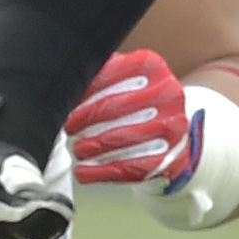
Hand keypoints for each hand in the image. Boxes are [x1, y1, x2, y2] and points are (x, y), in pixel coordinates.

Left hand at [64, 49, 197, 188]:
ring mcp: (173, 125)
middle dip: (85, 120)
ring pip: (121, 137)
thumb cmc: (139, 104)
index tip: (67, 105)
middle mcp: (167, 93)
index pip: (110, 75)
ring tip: (78, 150)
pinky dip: (102, 171)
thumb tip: (66, 85)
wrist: (172, 132)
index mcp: (152, 66)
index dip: (84, 92)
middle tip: (69, 129)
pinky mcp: (172, 156)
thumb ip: (99, 75)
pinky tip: (84, 172)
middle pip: (114, 107)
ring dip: (92, 146)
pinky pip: (130, 167)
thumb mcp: (124, 80)